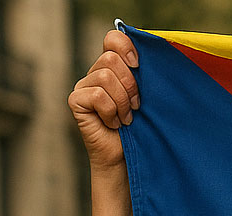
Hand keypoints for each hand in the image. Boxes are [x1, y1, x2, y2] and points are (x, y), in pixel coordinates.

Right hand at [67, 28, 139, 169]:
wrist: (127, 161)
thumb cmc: (141, 132)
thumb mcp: (148, 101)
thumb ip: (146, 77)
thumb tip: (155, 56)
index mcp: (114, 69)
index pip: (113, 39)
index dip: (126, 47)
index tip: (138, 64)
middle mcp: (96, 73)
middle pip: (111, 59)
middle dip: (130, 85)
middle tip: (136, 107)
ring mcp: (83, 86)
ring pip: (105, 77)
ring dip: (122, 102)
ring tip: (126, 119)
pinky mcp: (76, 100)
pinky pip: (97, 95)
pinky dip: (111, 112)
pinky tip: (113, 124)